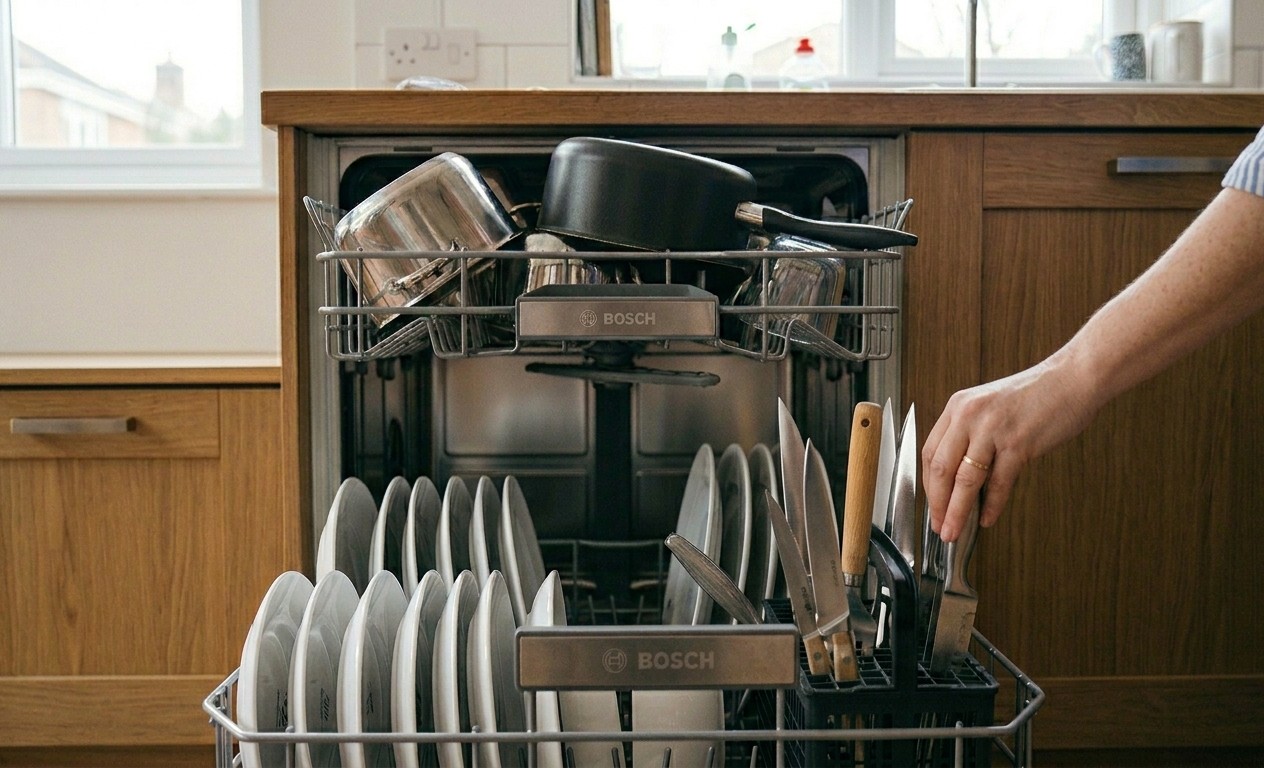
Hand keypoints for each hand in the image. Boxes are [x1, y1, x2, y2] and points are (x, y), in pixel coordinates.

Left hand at [921, 358, 1097, 541]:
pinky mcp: (1018, 442)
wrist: (1073, 378)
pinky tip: (987, 518)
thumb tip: (959, 479)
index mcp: (958, 406)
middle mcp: (969, 415)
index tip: (931, 506)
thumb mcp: (989, 407)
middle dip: (937, 505)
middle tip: (939, 527)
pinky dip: (991, 505)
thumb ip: (971, 435)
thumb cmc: (1036, 395)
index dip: (928, 486)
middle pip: (941, 469)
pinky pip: (998, 482)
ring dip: (958, 512)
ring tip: (955, 530)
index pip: (930, 453)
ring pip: (965, 480)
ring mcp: (992, 429)